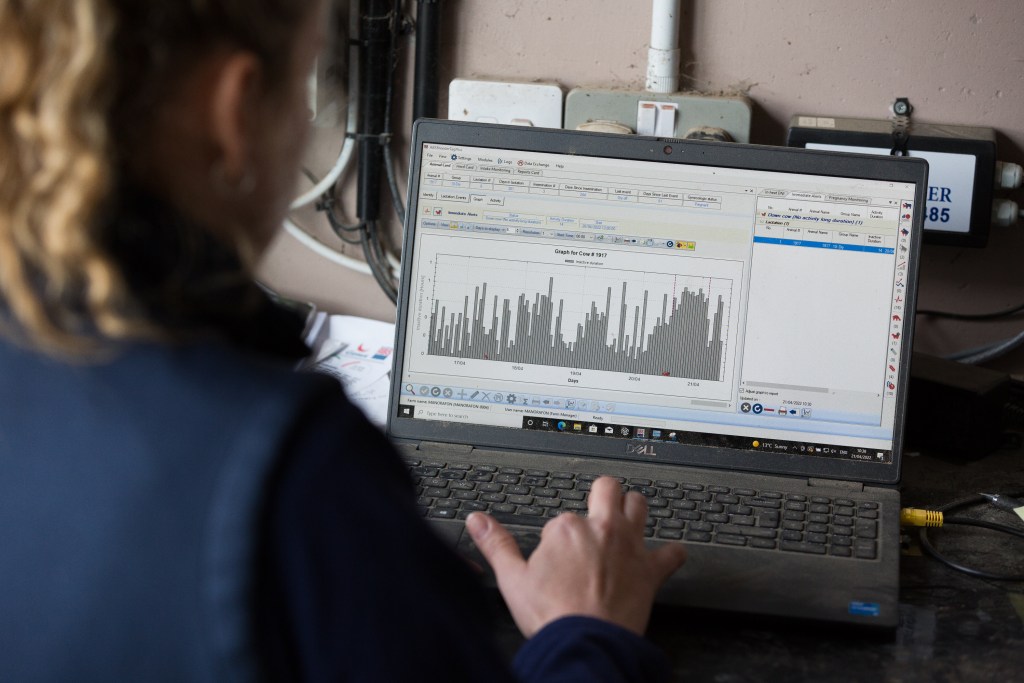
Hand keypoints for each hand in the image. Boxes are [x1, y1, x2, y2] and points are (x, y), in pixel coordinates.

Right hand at [465, 476, 686, 637]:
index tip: (556, 554)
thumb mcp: (512, 579)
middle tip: (597, 508)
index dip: (558, 535)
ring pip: (639, 506)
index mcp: (566, 528)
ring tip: (627, 516)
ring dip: (634, 509)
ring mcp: (629, 547)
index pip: (562, 517)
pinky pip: (671, 553)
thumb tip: (477, 521)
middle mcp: (601, 529)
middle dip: (603, 495)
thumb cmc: (552, 615)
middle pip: (608, 490)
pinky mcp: (650, 570)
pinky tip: (668, 555)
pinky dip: (671, 553)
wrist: (586, 643)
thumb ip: (496, 544)